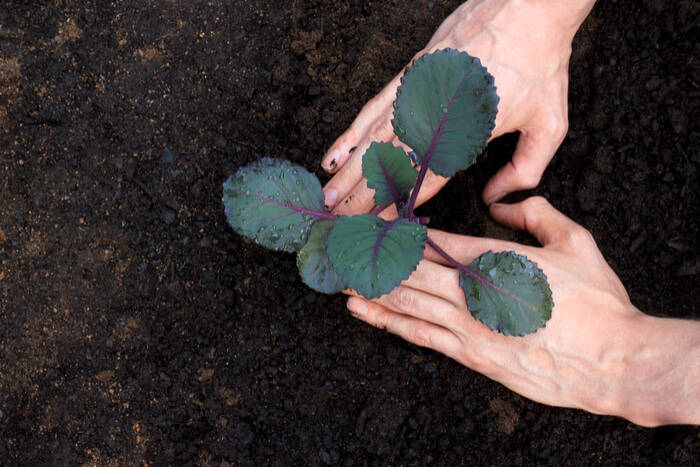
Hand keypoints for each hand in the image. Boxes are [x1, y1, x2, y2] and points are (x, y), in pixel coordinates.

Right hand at [322, 0, 594, 213]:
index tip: (377, 224)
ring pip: (372, 139)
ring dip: (348, 171)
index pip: (424, 178)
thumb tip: (495, 198)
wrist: (528, 5)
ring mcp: (416, 92)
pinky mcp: (409, 74)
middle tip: (338, 220)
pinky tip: (335, 153)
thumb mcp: (549, 123)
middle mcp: (434, 114)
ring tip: (328, 196)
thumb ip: (526, 168)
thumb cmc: (539, 63)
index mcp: (466, 132)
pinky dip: (350, 134)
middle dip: (361, 195)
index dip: (398, 203)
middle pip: (389, 163)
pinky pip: (372, 109)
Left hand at [346, 197, 699, 425]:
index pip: (434, 241)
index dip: (397, 231)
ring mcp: (468, 326)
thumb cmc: (598, 303)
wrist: (614, 360)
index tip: (370, 223)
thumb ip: (537, 215)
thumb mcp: (576, 242)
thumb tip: (507, 203)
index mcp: (496, 259)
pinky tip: (363, 311)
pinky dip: (388, 320)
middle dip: (372, 256)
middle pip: (410, 269)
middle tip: (339, 245)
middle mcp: (473, 292)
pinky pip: (419, 335)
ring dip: (369, 286)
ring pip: (406, 301)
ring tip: (336, 274)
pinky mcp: (471, 355)